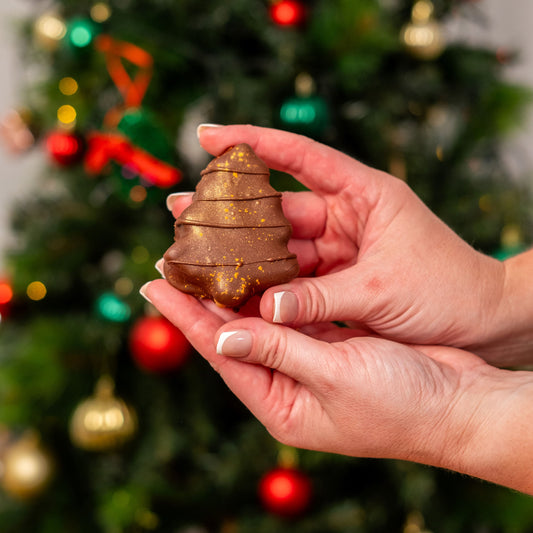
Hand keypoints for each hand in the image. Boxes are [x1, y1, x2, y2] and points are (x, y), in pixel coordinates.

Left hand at [141, 279, 532, 494]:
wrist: (458, 403)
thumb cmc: (400, 403)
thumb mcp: (334, 378)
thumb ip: (277, 352)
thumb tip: (222, 336)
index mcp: (281, 405)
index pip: (220, 353)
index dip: (186, 317)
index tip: (153, 285)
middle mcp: (288, 383)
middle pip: (235, 333)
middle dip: (204, 298)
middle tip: (173, 260)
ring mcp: (309, 362)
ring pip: (262, 318)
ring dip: (238, 287)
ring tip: (208, 253)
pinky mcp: (331, 343)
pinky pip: (292, 313)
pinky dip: (274, 289)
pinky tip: (258, 264)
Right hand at [188, 125, 520, 362]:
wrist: (479, 321)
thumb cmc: (446, 290)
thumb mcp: (381, 291)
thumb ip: (320, 298)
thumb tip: (265, 311)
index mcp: (364, 195)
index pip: (301, 158)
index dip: (253, 144)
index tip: (207, 136)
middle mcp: (345, 216)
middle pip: (277, 207)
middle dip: (229, 208)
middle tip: (179, 206)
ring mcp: (337, 248)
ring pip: (279, 246)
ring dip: (240, 251)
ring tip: (193, 250)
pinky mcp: (335, 278)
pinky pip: (291, 277)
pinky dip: (264, 284)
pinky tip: (231, 287)